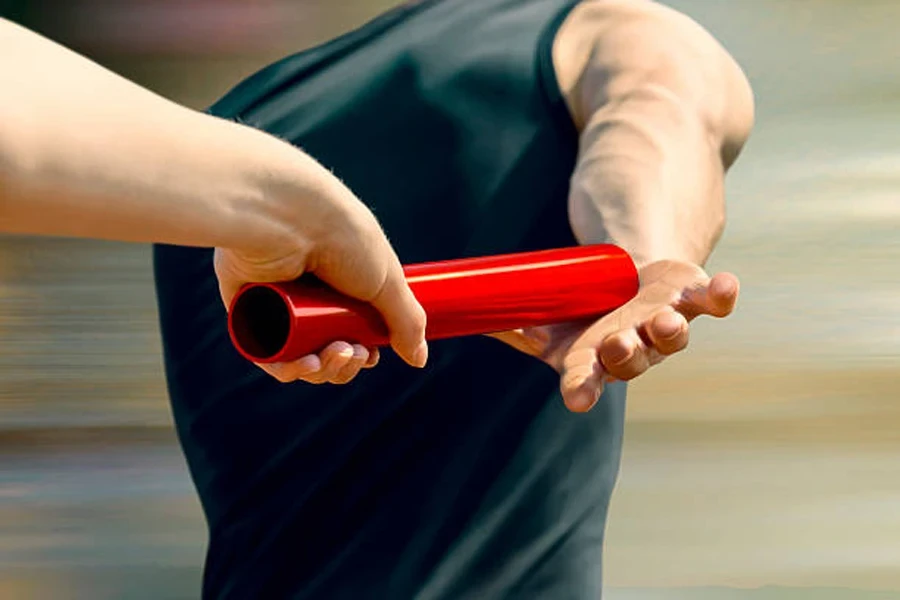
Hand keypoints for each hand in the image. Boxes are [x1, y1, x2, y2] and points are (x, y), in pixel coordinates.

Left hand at [214, 163, 427, 384]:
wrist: (294, 217)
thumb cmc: (344, 239)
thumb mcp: (388, 282)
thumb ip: (408, 321)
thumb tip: (419, 359)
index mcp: (339, 285)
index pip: (350, 335)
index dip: (360, 355)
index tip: (369, 356)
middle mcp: (307, 296)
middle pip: (324, 351)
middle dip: (343, 364)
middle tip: (352, 355)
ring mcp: (274, 303)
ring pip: (295, 357)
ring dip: (318, 369)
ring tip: (332, 357)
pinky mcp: (244, 308)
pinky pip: (263, 352)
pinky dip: (284, 367)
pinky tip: (304, 365)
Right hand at [489, 260, 738, 411]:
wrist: (626, 277)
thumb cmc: (579, 309)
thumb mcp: (542, 319)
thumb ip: (510, 323)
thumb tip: (458, 319)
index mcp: (594, 358)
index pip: (586, 379)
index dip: (583, 388)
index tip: (577, 399)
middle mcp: (633, 347)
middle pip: (632, 358)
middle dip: (627, 353)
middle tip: (617, 345)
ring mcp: (665, 324)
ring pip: (671, 334)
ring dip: (669, 331)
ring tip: (665, 321)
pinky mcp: (691, 298)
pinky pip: (711, 302)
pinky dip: (720, 296)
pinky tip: (725, 287)